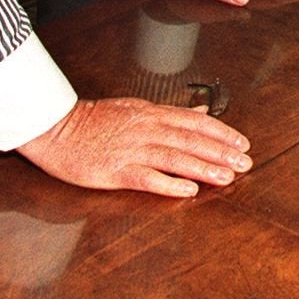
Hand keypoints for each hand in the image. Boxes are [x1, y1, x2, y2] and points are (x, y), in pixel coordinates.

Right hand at [17, 96, 252, 197]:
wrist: (54, 127)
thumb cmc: (91, 121)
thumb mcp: (135, 108)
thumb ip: (170, 113)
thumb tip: (201, 110)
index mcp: (151, 114)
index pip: (194, 121)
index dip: (221, 132)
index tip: (242, 143)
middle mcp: (146, 130)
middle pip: (190, 140)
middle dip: (220, 152)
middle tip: (245, 163)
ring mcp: (131, 150)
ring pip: (175, 158)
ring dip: (203, 168)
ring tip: (226, 177)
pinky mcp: (114, 170)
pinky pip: (147, 178)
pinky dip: (169, 184)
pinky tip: (188, 190)